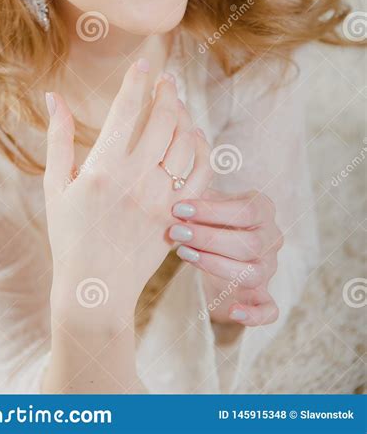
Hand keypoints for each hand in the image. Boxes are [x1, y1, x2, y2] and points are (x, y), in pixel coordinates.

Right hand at [43, 59, 206, 327]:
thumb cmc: (68, 236)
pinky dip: (201, 149)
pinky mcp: (178, 214)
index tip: (143, 62)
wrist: (96, 288)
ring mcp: (161, 198)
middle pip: (163, 120)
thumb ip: (58, 138)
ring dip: (184, 116)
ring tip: (177, 103)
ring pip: (185, 142)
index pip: (127, 110)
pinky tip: (194, 136)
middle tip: (165, 79)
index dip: (137, 80)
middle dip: (166, 92)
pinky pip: (201, 174)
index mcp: (103, 169)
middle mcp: (136, 179)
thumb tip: (53, 97)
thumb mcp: (56, 185)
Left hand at [167, 125, 283, 326]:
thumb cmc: (208, 216)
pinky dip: (254, 313)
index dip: (212, 211)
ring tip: (183, 254)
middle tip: (175, 231)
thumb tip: (191, 134)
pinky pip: (269, 309)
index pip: (244, 211)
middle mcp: (272, 238)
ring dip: (216, 265)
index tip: (179, 207)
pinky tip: (231, 310)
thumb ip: (199, 177)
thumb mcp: (206, 197)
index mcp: (262, 209)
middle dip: (208, 237)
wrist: (219, 247)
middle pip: (248, 243)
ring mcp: (270, 268)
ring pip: (252, 272)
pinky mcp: (264, 296)